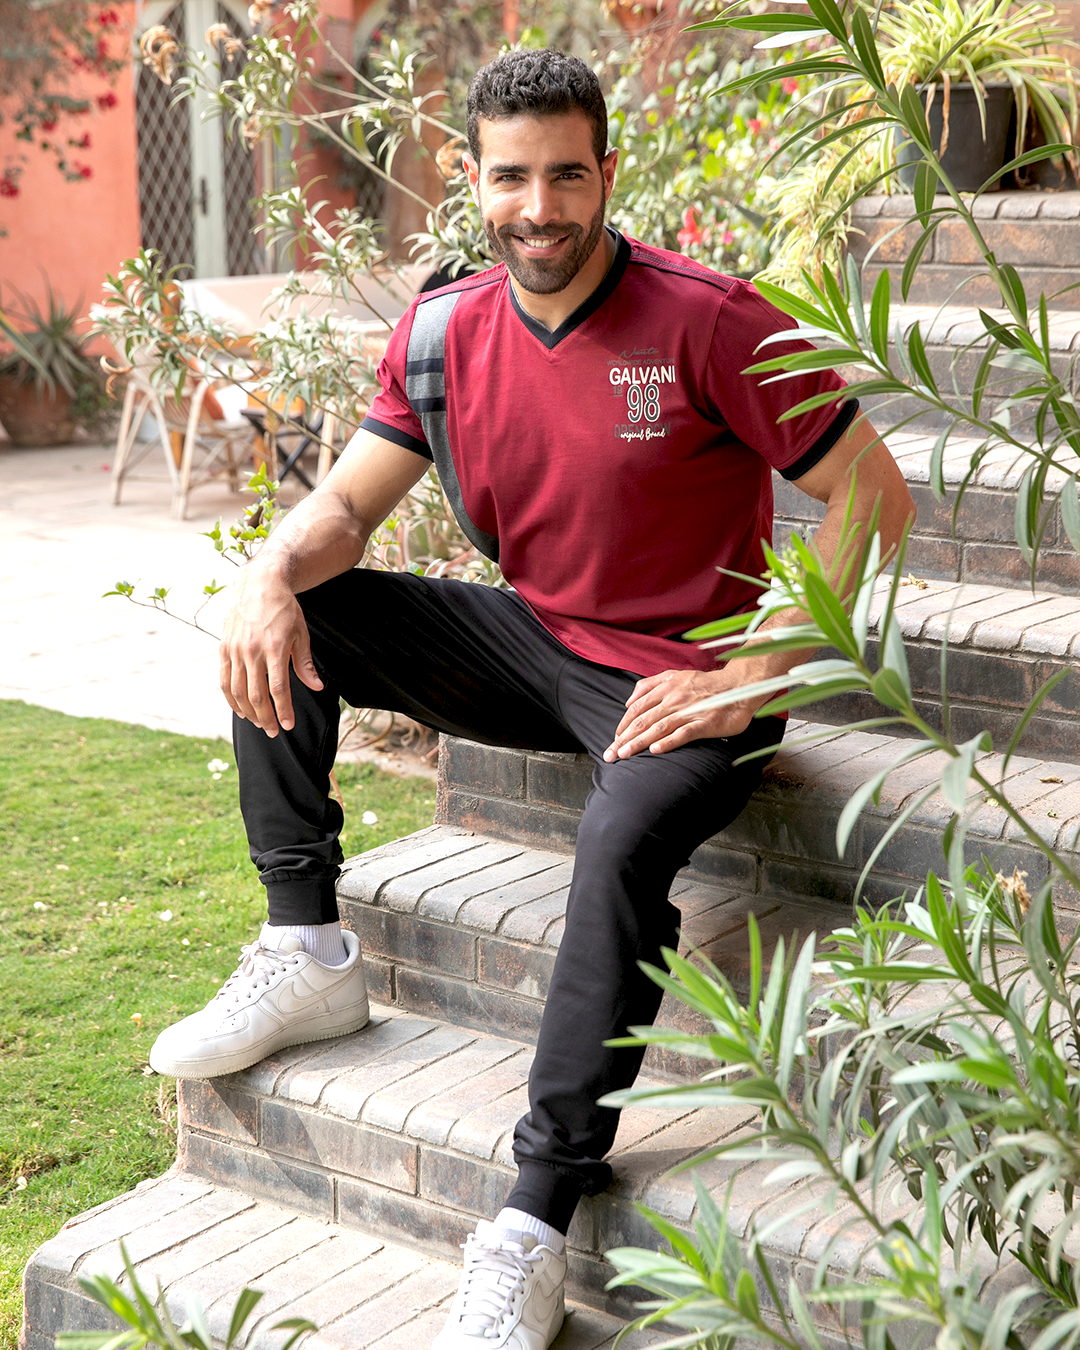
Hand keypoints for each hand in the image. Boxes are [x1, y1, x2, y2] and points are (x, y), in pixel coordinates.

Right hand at [219, 562, 322, 735]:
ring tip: (260, 723)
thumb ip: (305, 664)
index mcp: (274, 648)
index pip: (278, 690)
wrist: (258, 584)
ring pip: (238, 691)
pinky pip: (224, 680)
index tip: (288, 725)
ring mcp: (235, 650)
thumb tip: (317, 687)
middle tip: (275, 731)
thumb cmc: (284, 609)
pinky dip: (231, 698)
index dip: (283, 711)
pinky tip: (240, 709)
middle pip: (256, 695)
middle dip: (266, 718)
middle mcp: (252, 651)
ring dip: (249, 712)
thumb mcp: (301, 634)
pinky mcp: (224, 648)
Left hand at [603, 668, 763, 760]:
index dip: (623, 725)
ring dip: (639, 742)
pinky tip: (655, 750)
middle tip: (610, 755)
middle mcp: (674, 699)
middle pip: (643, 720)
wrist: (740, 686)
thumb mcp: (676, 675)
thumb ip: (650, 685)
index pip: (637, 709)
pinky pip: (684, 733)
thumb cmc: (707, 684)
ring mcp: (690, 711)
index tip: (614, 740)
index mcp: (666, 688)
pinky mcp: (705, 723)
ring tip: (624, 755)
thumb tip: (628, 701)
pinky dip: (669, 741)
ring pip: (659, 727)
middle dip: (624, 739)